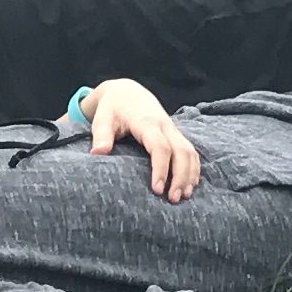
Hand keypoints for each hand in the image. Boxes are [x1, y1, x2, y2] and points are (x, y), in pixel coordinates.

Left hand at [82, 79, 197, 197]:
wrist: (126, 92)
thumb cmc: (112, 109)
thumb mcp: (102, 119)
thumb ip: (101, 136)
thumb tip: (98, 153)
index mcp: (147, 122)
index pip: (160, 147)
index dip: (161, 169)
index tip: (157, 190)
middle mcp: (164, 125)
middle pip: (181, 151)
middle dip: (181, 176)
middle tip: (173, 199)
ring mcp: (172, 129)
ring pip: (190, 151)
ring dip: (190, 174)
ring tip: (184, 196)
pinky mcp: (176, 134)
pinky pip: (191, 151)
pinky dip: (194, 168)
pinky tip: (191, 184)